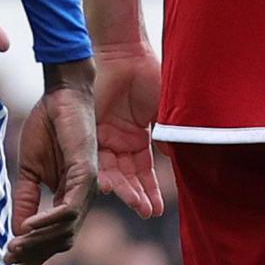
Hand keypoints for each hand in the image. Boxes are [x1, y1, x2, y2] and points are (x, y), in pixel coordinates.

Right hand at [8, 60, 98, 264]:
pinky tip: (29, 226)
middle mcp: (83, 196)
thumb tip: (17, 232)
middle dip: (36, 253)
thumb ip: (26, 199)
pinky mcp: (86, 172)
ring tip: (15, 245)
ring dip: (39, 241)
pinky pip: (70, 206)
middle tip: (10, 260)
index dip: (36, 252)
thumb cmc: (47, 130)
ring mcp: (87, 185)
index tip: (12, 263)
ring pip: (67, 228)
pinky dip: (49, 220)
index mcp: (70, 196)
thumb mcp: (30, 171)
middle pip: (63, 238)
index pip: (57, 235)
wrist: (60, 97)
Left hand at [94, 45, 164, 217]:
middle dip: (137, 195)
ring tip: (135, 206)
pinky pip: (96, 157)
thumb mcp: (164, 110)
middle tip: (146, 212)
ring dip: (123, 189)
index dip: (151, 189)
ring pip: (112, 171)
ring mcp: (104, 137)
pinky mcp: (90, 130)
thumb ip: (168, 136)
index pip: (144, 170)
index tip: (157, 209)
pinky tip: (111, 189)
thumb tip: (174, 159)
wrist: (124, 53)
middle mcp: (119, 141)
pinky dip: (104, 172)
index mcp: (138, 137)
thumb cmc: (148, 75)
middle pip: (127, 175)